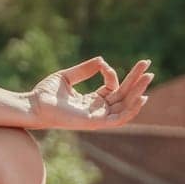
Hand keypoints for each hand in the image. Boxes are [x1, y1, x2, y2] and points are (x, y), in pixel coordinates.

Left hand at [25, 56, 153, 129]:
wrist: (34, 105)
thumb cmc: (46, 93)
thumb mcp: (67, 77)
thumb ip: (85, 70)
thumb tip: (102, 60)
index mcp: (91, 101)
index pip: (112, 88)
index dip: (112, 74)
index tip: (103, 65)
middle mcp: (97, 110)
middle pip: (123, 95)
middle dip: (137, 81)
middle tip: (149, 66)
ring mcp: (97, 117)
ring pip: (125, 105)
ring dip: (138, 91)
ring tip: (149, 77)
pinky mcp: (95, 123)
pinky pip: (119, 118)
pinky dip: (132, 109)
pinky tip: (141, 96)